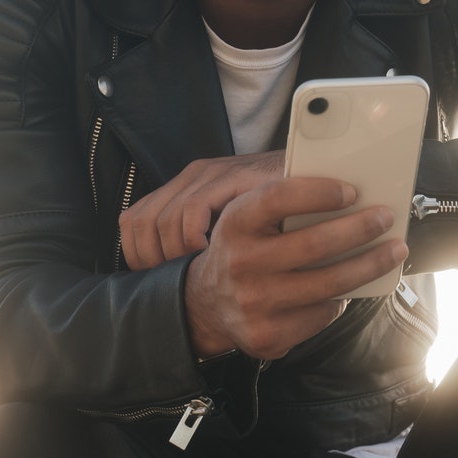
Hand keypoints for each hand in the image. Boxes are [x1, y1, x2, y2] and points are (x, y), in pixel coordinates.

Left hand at [119, 152, 282, 271]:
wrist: (322, 176)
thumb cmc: (282, 214)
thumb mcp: (236, 227)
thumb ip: (209, 241)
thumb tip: (176, 280)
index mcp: (186, 187)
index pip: (134, 221)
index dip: (137, 255)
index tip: (157, 282)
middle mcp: (192, 177)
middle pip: (141, 222)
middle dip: (151, 260)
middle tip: (176, 284)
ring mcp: (210, 174)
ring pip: (162, 220)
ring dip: (174, 254)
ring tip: (197, 272)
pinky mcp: (231, 176)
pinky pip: (192, 211)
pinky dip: (194, 238)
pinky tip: (213, 255)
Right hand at [183, 177, 407, 359]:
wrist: (206, 305)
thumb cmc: (242, 252)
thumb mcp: (247, 222)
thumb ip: (283, 207)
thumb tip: (349, 197)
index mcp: (235, 224)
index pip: (278, 198)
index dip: (319, 192)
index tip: (351, 191)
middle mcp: (241, 264)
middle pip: (315, 244)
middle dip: (360, 229)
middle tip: (385, 218)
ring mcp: (255, 304)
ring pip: (329, 283)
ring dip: (370, 265)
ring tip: (393, 251)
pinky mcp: (269, 335)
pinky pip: (322, 313)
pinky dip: (342, 298)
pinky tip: (353, 285)